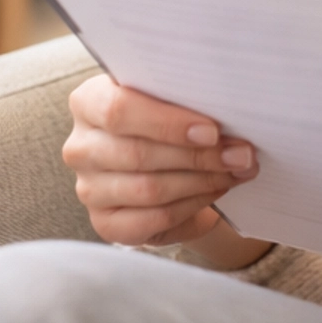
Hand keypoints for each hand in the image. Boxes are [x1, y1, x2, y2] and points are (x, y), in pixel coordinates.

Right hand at [63, 74, 264, 257]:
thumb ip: (187, 99)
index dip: (167, 122)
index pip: (119, 110)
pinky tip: (215, 191)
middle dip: (199, 156)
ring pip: (149, 189)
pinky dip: (192, 205)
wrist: (167, 163)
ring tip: (235, 171)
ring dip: (202, 181)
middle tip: (240, 154)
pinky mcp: (105, 223)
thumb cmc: (169, 121)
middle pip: (138, 154)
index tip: (212, 130)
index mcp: (88, 102)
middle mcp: (81, 147)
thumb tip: (228, 116)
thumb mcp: (173, 100)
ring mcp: (89, 189)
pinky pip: (153, 219)